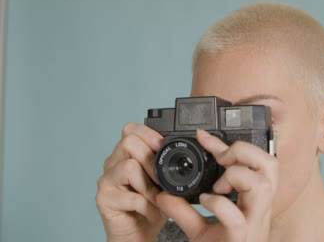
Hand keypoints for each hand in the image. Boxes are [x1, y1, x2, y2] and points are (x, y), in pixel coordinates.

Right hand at [95, 123, 166, 241]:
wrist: (139, 234)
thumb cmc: (152, 206)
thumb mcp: (165, 183)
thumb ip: (167, 167)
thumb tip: (183, 154)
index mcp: (126, 154)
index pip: (130, 129)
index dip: (148, 133)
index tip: (162, 146)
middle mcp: (113, 163)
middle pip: (129, 142)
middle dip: (152, 161)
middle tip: (162, 179)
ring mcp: (106, 180)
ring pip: (128, 166)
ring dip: (150, 185)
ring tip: (158, 198)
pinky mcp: (103, 199)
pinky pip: (129, 195)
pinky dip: (146, 205)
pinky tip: (151, 211)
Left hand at [156, 129, 278, 241]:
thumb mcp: (199, 230)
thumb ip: (183, 210)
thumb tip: (163, 194)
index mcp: (252, 202)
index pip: (252, 162)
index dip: (228, 144)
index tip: (203, 137)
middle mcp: (258, 209)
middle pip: (271, 165)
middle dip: (247, 152)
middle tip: (223, 160)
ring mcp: (254, 223)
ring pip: (263, 184)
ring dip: (237, 176)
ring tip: (218, 185)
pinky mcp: (243, 239)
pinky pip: (237, 217)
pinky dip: (219, 204)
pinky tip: (207, 202)